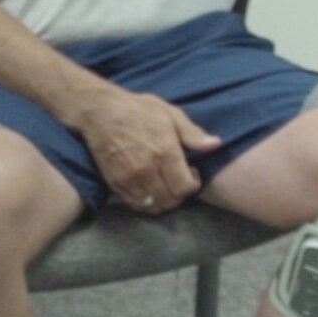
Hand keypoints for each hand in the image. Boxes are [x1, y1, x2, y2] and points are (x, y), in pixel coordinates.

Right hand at [78, 89, 222, 215]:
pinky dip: (147, 203)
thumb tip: (216, 144)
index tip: (192, 171)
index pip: (185, 186)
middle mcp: (147, 169)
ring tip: (166, 185)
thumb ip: (193, 133)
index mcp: (165, 152)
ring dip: (165, 201)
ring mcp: (129, 179)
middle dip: (181, 194)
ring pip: (153, 206)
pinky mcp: (114, 184)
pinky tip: (151, 188)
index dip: (194, 184)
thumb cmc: (140, 110)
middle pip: (170, 200)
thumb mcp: (171, 114)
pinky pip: (135, 205)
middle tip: (180, 180)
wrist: (101, 112)